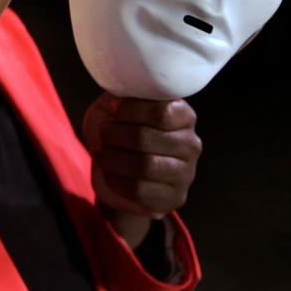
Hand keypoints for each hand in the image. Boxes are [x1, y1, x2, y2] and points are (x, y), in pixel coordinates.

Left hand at [82, 92, 201, 247]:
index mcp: (183, 116)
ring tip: (101, 152)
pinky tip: (108, 172)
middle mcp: (190, 144)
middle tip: (102, 134)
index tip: (112, 109)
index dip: (131, 110)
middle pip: (148, 138)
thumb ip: (122, 94)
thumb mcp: (117, 105)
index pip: (162, 112)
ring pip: (144, 165)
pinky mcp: (173, 198)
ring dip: (112, 158)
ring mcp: (185, 174)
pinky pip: (140, 190)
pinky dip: (115, 180)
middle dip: (115, 134)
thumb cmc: (119, 130)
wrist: (115, 169)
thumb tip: (119, 92)